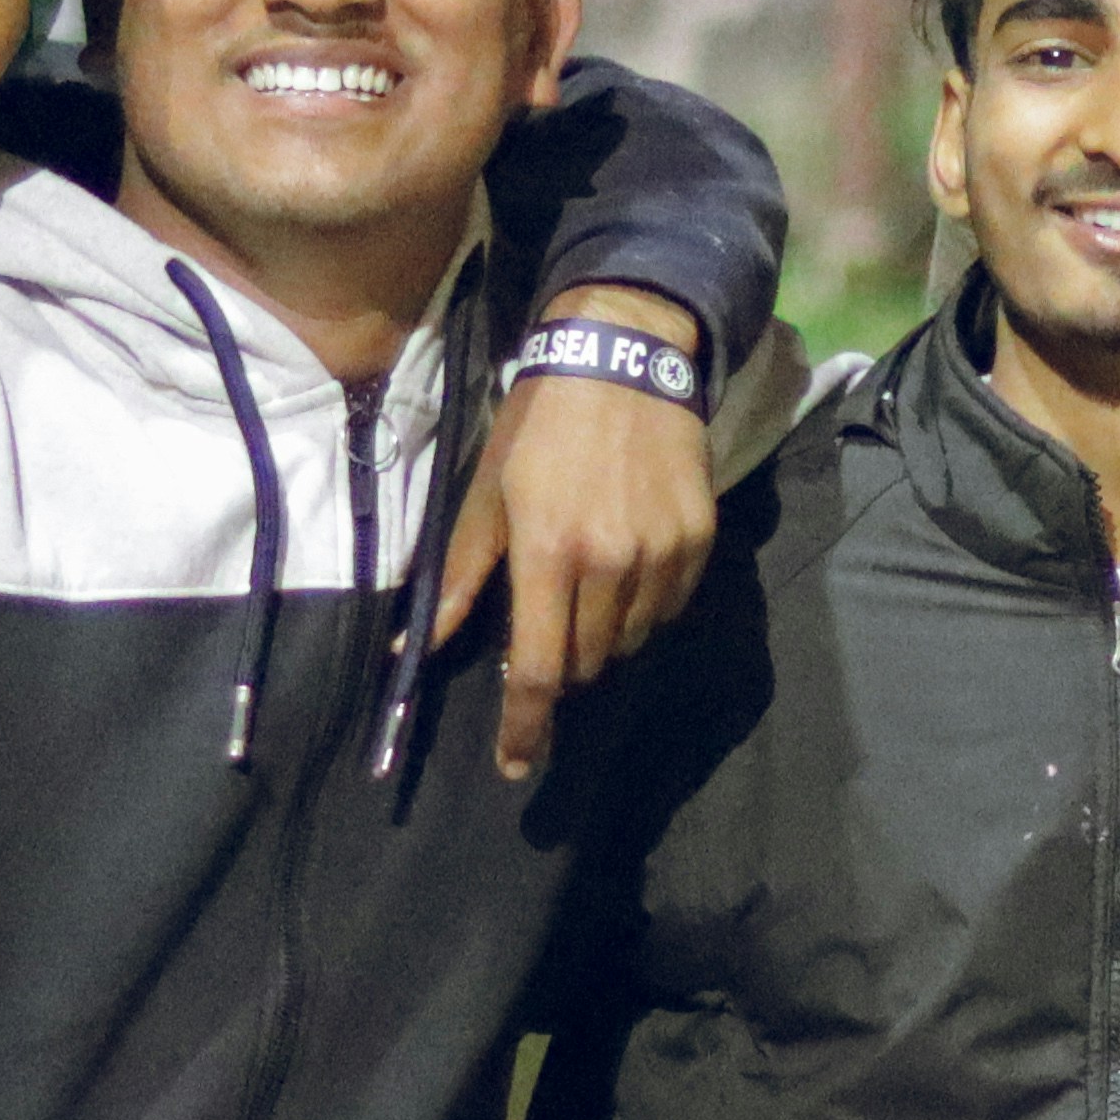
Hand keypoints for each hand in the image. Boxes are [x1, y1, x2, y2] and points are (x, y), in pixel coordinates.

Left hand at [439, 288, 718, 778]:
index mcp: (548, 552)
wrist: (623, 355)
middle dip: (560, 661)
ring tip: (587, 582)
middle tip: (545, 621)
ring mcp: (662, 553)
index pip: (539, 669)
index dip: (525, 727)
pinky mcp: (699, 539)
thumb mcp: (486, 491)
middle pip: (586, 663)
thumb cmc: (538, 424)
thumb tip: (420, 645)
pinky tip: (626, 561)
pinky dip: (643, 604)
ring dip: (602, 634)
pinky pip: (669, 606)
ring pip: (630, 640)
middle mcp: (611, 563)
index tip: (517, 765)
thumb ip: (461, 574)